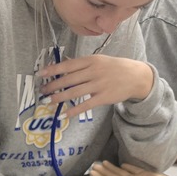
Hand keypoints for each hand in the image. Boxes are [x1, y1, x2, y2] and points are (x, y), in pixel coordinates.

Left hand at [38, 55, 153, 117]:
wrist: (135, 76)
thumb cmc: (113, 68)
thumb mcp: (99, 61)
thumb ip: (82, 65)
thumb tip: (62, 67)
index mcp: (91, 60)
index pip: (68, 65)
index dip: (53, 70)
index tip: (41, 74)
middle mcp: (93, 71)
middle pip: (69, 79)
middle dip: (53, 86)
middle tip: (42, 92)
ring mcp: (98, 84)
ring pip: (74, 92)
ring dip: (59, 98)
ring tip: (48, 102)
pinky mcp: (103, 97)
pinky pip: (85, 105)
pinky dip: (73, 110)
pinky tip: (63, 115)